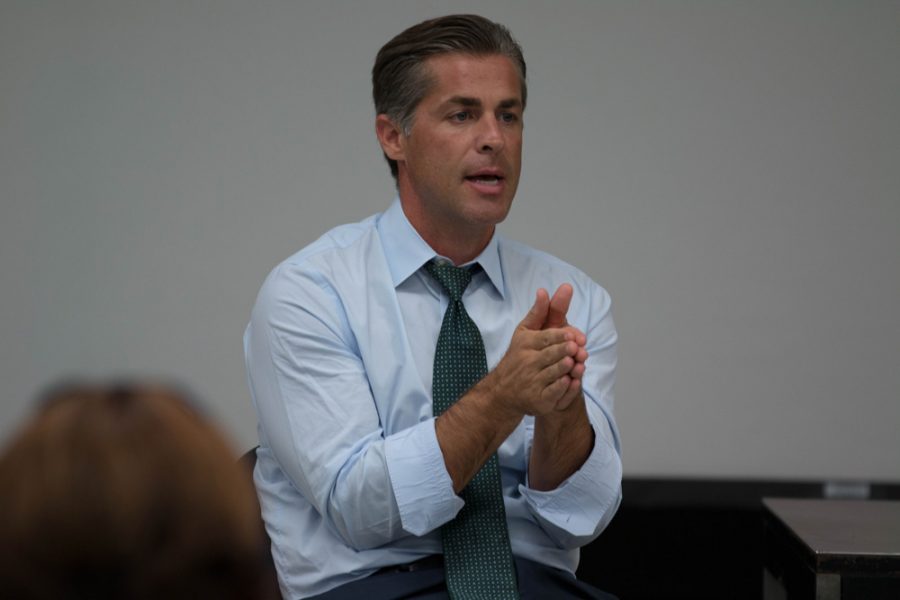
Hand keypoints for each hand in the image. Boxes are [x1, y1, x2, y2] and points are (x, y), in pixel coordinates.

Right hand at [486, 289, 582, 415]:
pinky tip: (572, 381)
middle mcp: (527, 362)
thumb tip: (544, 290)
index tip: (575, 337)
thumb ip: (539, 312)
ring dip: (567, 368)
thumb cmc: (519, 357)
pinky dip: (564, 387)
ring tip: (576, 363)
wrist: (503, 392)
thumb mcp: (525, 332)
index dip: (562, 337)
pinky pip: (554, 392)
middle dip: (565, 351)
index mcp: (525, 343)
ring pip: (555, 373)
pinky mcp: (538, 399)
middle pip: (552, 355)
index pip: (546, 337)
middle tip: (577, 349)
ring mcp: (532, 382)